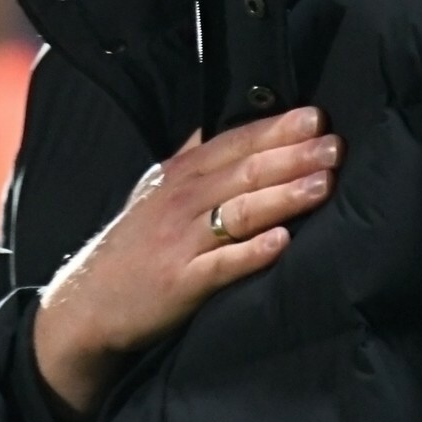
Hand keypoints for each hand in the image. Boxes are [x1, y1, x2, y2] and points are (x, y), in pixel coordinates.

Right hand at [33, 106, 340, 420]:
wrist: (87, 302)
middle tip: (335, 147)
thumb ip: (192, 157)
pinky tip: (282, 243)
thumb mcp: (156, 190)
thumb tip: (228, 122)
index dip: (275, 129)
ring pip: (238, 212)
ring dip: (283, 197)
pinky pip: (220, 265)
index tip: (316, 118)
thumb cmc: (133, 244)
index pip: (233, 142)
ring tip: (323, 185)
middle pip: (243, 172)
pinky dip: (251, 253)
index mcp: (179, 175)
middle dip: (292, 157)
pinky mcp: (180, 283)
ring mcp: (179, 242)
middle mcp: (180, 202)